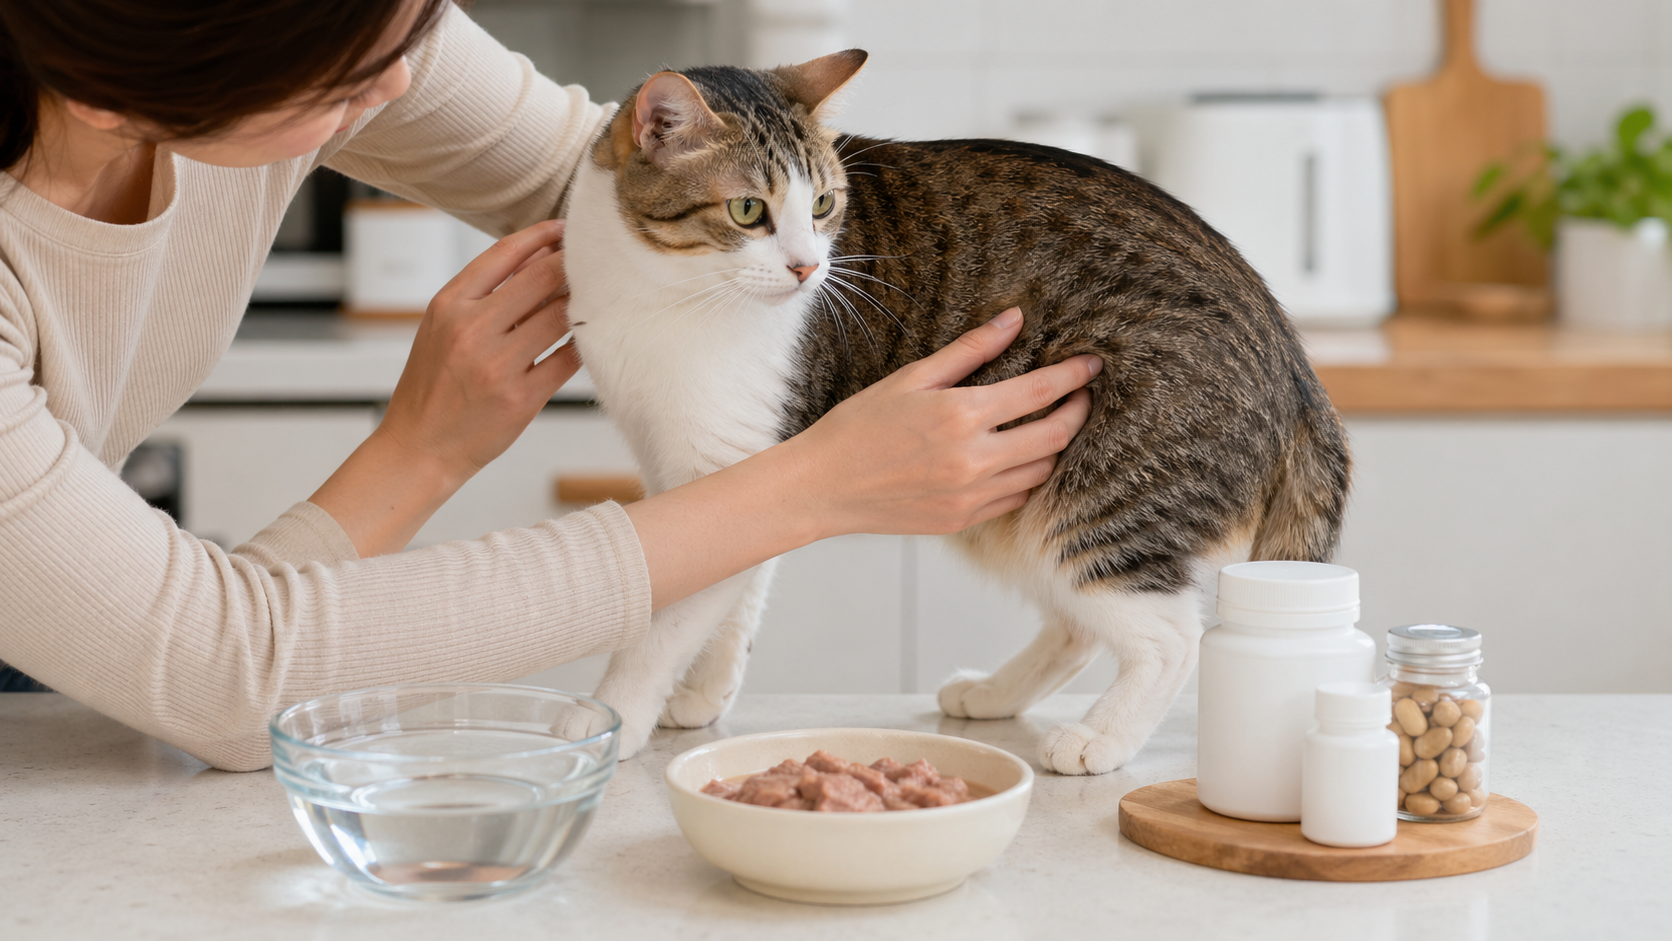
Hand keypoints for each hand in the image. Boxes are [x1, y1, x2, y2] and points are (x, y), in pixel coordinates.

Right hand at [310, 220, 580, 555]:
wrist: (419, 447)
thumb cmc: (433, 386)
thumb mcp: (442, 328)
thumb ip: (483, 294)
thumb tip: (536, 258)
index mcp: (449, 305)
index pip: (505, 254)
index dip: (542, 236)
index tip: (566, 229)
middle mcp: (472, 330)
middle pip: (540, 279)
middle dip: (571, 264)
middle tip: (593, 259)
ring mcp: (498, 365)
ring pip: (559, 317)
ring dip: (581, 303)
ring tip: (595, 296)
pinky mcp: (521, 398)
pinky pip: (567, 360)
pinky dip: (582, 345)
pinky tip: (589, 336)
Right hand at [783, 307, 1097, 538]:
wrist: (822, 487)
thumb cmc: (859, 426)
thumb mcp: (912, 377)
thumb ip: (970, 350)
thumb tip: (1014, 320)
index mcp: (961, 415)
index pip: (1040, 391)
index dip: (1075, 376)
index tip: (1093, 364)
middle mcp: (973, 459)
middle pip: (1054, 436)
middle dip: (1078, 413)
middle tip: (1084, 396)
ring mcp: (971, 496)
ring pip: (1041, 472)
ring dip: (1055, 448)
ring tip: (1053, 425)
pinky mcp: (963, 520)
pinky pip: (1016, 499)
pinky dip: (1027, 477)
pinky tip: (1019, 459)